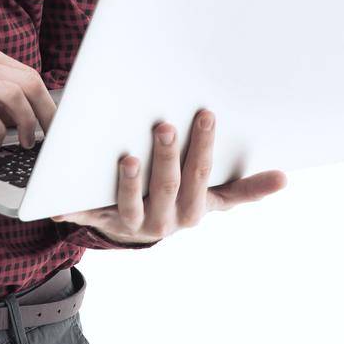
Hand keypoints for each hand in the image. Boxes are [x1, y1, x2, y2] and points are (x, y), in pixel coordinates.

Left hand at [51, 109, 286, 244]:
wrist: (138, 229)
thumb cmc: (182, 200)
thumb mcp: (214, 198)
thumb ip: (246, 189)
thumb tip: (284, 178)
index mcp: (192, 211)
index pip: (201, 176)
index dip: (203, 147)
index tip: (206, 114)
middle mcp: (162, 221)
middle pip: (166, 187)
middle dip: (166, 156)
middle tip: (164, 124)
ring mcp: (129, 222)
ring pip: (129, 204)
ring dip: (129, 182)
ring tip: (127, 157)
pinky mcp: (97, 221)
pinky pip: (83, 214)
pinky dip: (70, 209)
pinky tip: (58, 201)